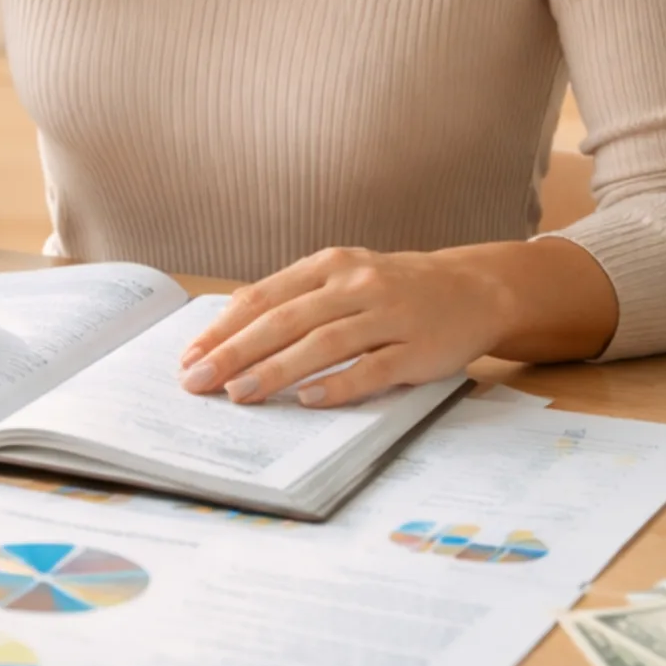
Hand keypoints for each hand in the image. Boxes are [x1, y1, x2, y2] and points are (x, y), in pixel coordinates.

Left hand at [177, 246, 513, 406]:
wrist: (475, 288)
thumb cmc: (395, 287)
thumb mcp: (343, 275)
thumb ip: (295, 297)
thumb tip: (231, 325)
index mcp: (330, 265)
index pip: (264, 297)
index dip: (224, 328)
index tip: (190, 356)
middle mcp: (356, 285)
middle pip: (285, 320)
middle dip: (235, 352)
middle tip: (199, 381)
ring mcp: (388, 316)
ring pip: (322, 344)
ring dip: (277, 370)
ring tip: (240, 393)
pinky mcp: (416, 349)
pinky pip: (372, 369)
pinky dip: (338, 385)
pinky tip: (308, 400)